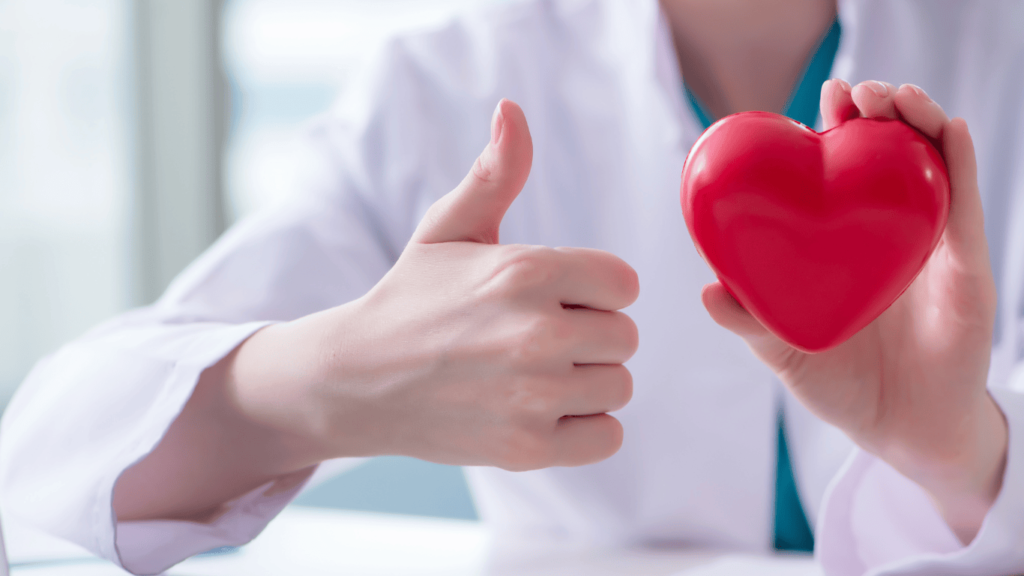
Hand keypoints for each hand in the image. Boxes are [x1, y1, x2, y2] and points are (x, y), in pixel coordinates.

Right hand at [115, 99, 637, 522]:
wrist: (356, 380)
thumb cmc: (411, 298)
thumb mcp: (447, 228)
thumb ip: (494, 174)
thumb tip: (512, 111)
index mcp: (525, 269)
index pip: (622, 283)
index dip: (593, 291)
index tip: (554, 297)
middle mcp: (537, 331)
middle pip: (624, 337)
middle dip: (589, 335)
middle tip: (537, 338)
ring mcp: (533, 394)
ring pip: (618, 386)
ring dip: (586, 382)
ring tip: (534, 375)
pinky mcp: (528, 447)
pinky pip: (607, 436)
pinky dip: (583, 428)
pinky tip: (542, 410)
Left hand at [702, 80, 1006, 542]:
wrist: (902, 432)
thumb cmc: (843, 386)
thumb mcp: (785, 352)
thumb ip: (750, 323)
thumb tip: (705, 292)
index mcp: (846, 244)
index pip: (842, 174)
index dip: (833, 133)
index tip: (817, 101)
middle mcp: (889, 235)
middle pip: (887, 156)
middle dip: (874, 113)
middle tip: (854, 93)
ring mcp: (930, 246)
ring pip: (930, 166)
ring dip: (915, 121)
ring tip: (893, 98)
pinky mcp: (966, 267)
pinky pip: (965, 206)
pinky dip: (959, 164)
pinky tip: (947, 131)